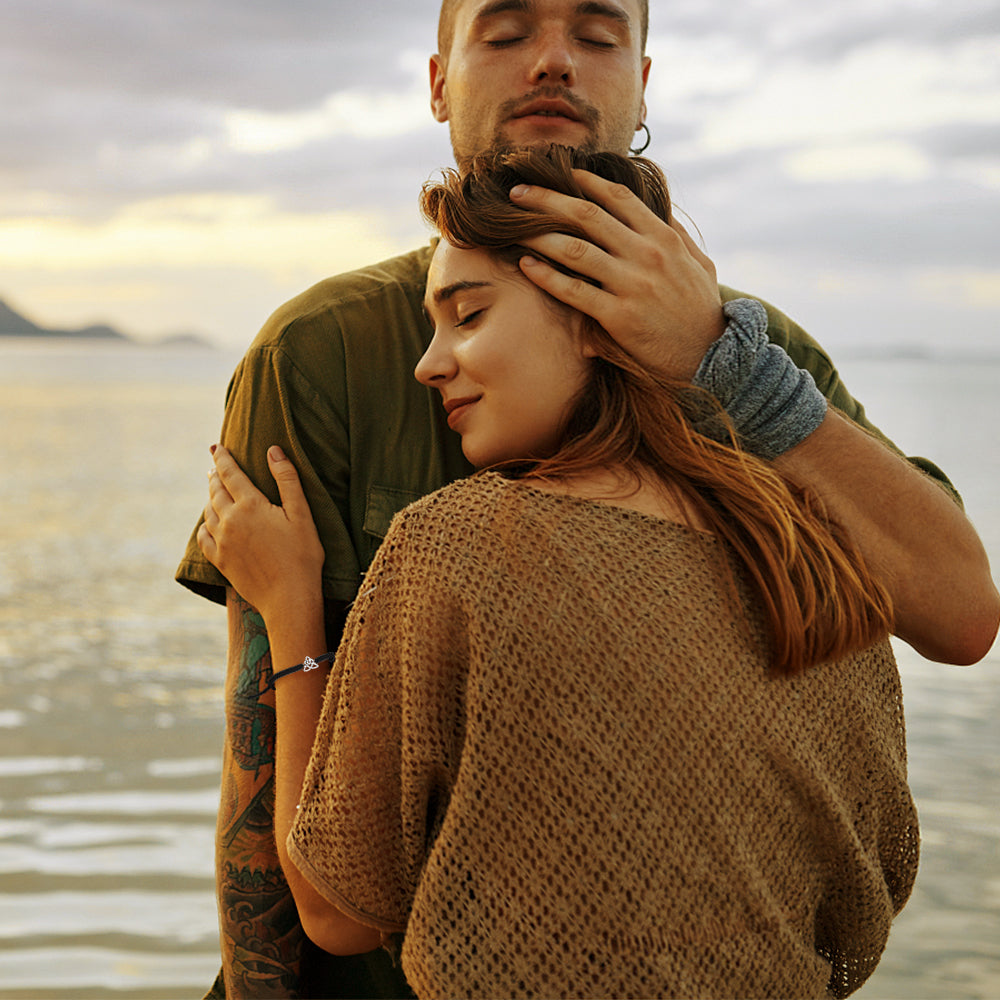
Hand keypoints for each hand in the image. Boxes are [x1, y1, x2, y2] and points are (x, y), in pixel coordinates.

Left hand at [198, 444, 324, 624]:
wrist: (289, 598)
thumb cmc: (302, 555)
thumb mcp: (302, 514)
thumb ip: (287, 479)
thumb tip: (273, 450)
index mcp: (250, 505)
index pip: (231, 473)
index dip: (223, 457)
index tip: (217, 446)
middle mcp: (230, 520)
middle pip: (216, 490)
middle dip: (216, 475)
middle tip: (215, 465)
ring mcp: (222, 541)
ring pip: (209, 511)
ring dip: (210, 497)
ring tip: (214, 490)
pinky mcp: (220, 560)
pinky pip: (204, 536)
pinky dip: (205, 524)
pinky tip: (209, 523)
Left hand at [511, 169, 725, 378]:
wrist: (712, 357)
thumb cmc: (702, 311)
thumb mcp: (700, 264)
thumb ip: (678, 235)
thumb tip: (663, 208)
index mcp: (664, 237)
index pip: (618, 197)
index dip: (585, 181)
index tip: (560, 174)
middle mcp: (646, 255)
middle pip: (586, 215)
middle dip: (547, 199)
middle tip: (516, 192)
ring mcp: (632, 285)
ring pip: (574, 249)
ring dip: (538, 234)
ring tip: (512, 227)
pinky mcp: (619, 317)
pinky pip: (574, 291)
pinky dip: (546, 276)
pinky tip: (527, 265)